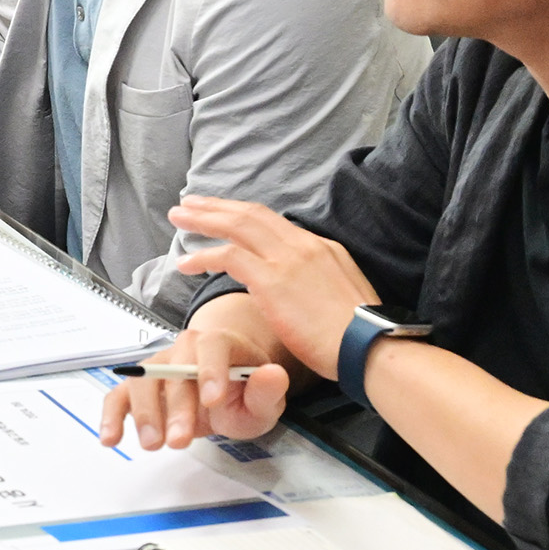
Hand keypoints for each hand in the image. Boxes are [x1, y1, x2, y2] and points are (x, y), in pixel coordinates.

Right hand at [97, 316, 288, 450]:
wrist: (224, 394)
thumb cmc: (245, 393)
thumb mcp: (265, 400)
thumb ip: (268, 391)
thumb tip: (273, 374)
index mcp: (221, 344)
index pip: (213, 345)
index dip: (210, 370)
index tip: (213, 401)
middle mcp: (185, 350)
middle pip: (173, 368)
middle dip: (175, 406)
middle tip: (180, 440)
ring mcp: (159, 366)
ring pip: (143, 381)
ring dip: (144, 414)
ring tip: (153, 444)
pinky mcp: (141, 386)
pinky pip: (120, 395)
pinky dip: (112, 416)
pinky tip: (111, 438)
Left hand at [171, 197, 381, 377]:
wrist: (370, 347)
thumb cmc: (357, 337)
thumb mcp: (342, 295)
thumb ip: (317, 283)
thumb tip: (299, 290)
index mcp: (322, 247)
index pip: (275, 222)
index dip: (243, 215)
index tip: (223, 213)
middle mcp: (304, 245)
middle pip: (252, 214)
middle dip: (217, 206)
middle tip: (189, 202)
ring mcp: (288, 259)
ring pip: (237, 226)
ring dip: (204, 219)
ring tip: (178, 217)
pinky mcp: (272, 279)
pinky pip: (228, 256)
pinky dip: (203, 256)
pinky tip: (185, 264)